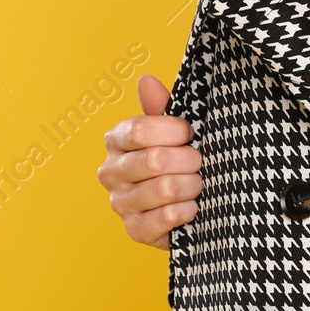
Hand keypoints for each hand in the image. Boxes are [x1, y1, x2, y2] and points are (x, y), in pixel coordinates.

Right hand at [98, 74, 202, 248]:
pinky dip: (186, 211)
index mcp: (116, 140)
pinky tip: (192, 206)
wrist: (190, 204)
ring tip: (198, 184)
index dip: (173, 131)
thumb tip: (146, 79)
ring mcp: (121, 204)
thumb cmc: (180, 159)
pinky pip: (166, 218)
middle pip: (155, 160)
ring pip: (164, 189)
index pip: (139, 130)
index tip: (189, 134)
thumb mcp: (174, 131)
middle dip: (189, 160)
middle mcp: (110, 172)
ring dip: (192, 186)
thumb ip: (161, 106)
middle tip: (199, 163)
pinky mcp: (135, 231)